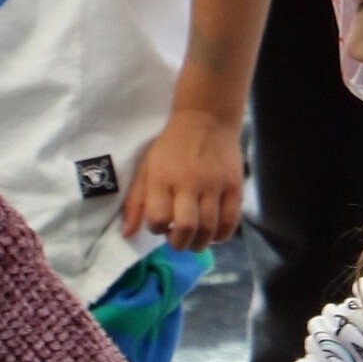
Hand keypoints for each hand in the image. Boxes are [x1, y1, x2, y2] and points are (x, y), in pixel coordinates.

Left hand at [121, 109, 243, 248]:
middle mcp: (189, 182)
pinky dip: (222, 234)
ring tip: (194, 238)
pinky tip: (214, 233)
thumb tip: (127, 234)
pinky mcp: (234, 185)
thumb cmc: (171, 146)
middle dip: (178, 243)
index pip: (157, 218)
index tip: (160, 222)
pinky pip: (231, 220)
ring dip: (199, 242)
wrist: (207, 118)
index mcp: (162, 178)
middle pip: (185, 227)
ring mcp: (214, 184)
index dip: (157, 228)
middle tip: (177, 238)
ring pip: (209, 228)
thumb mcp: (146, 167)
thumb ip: (135, 201)